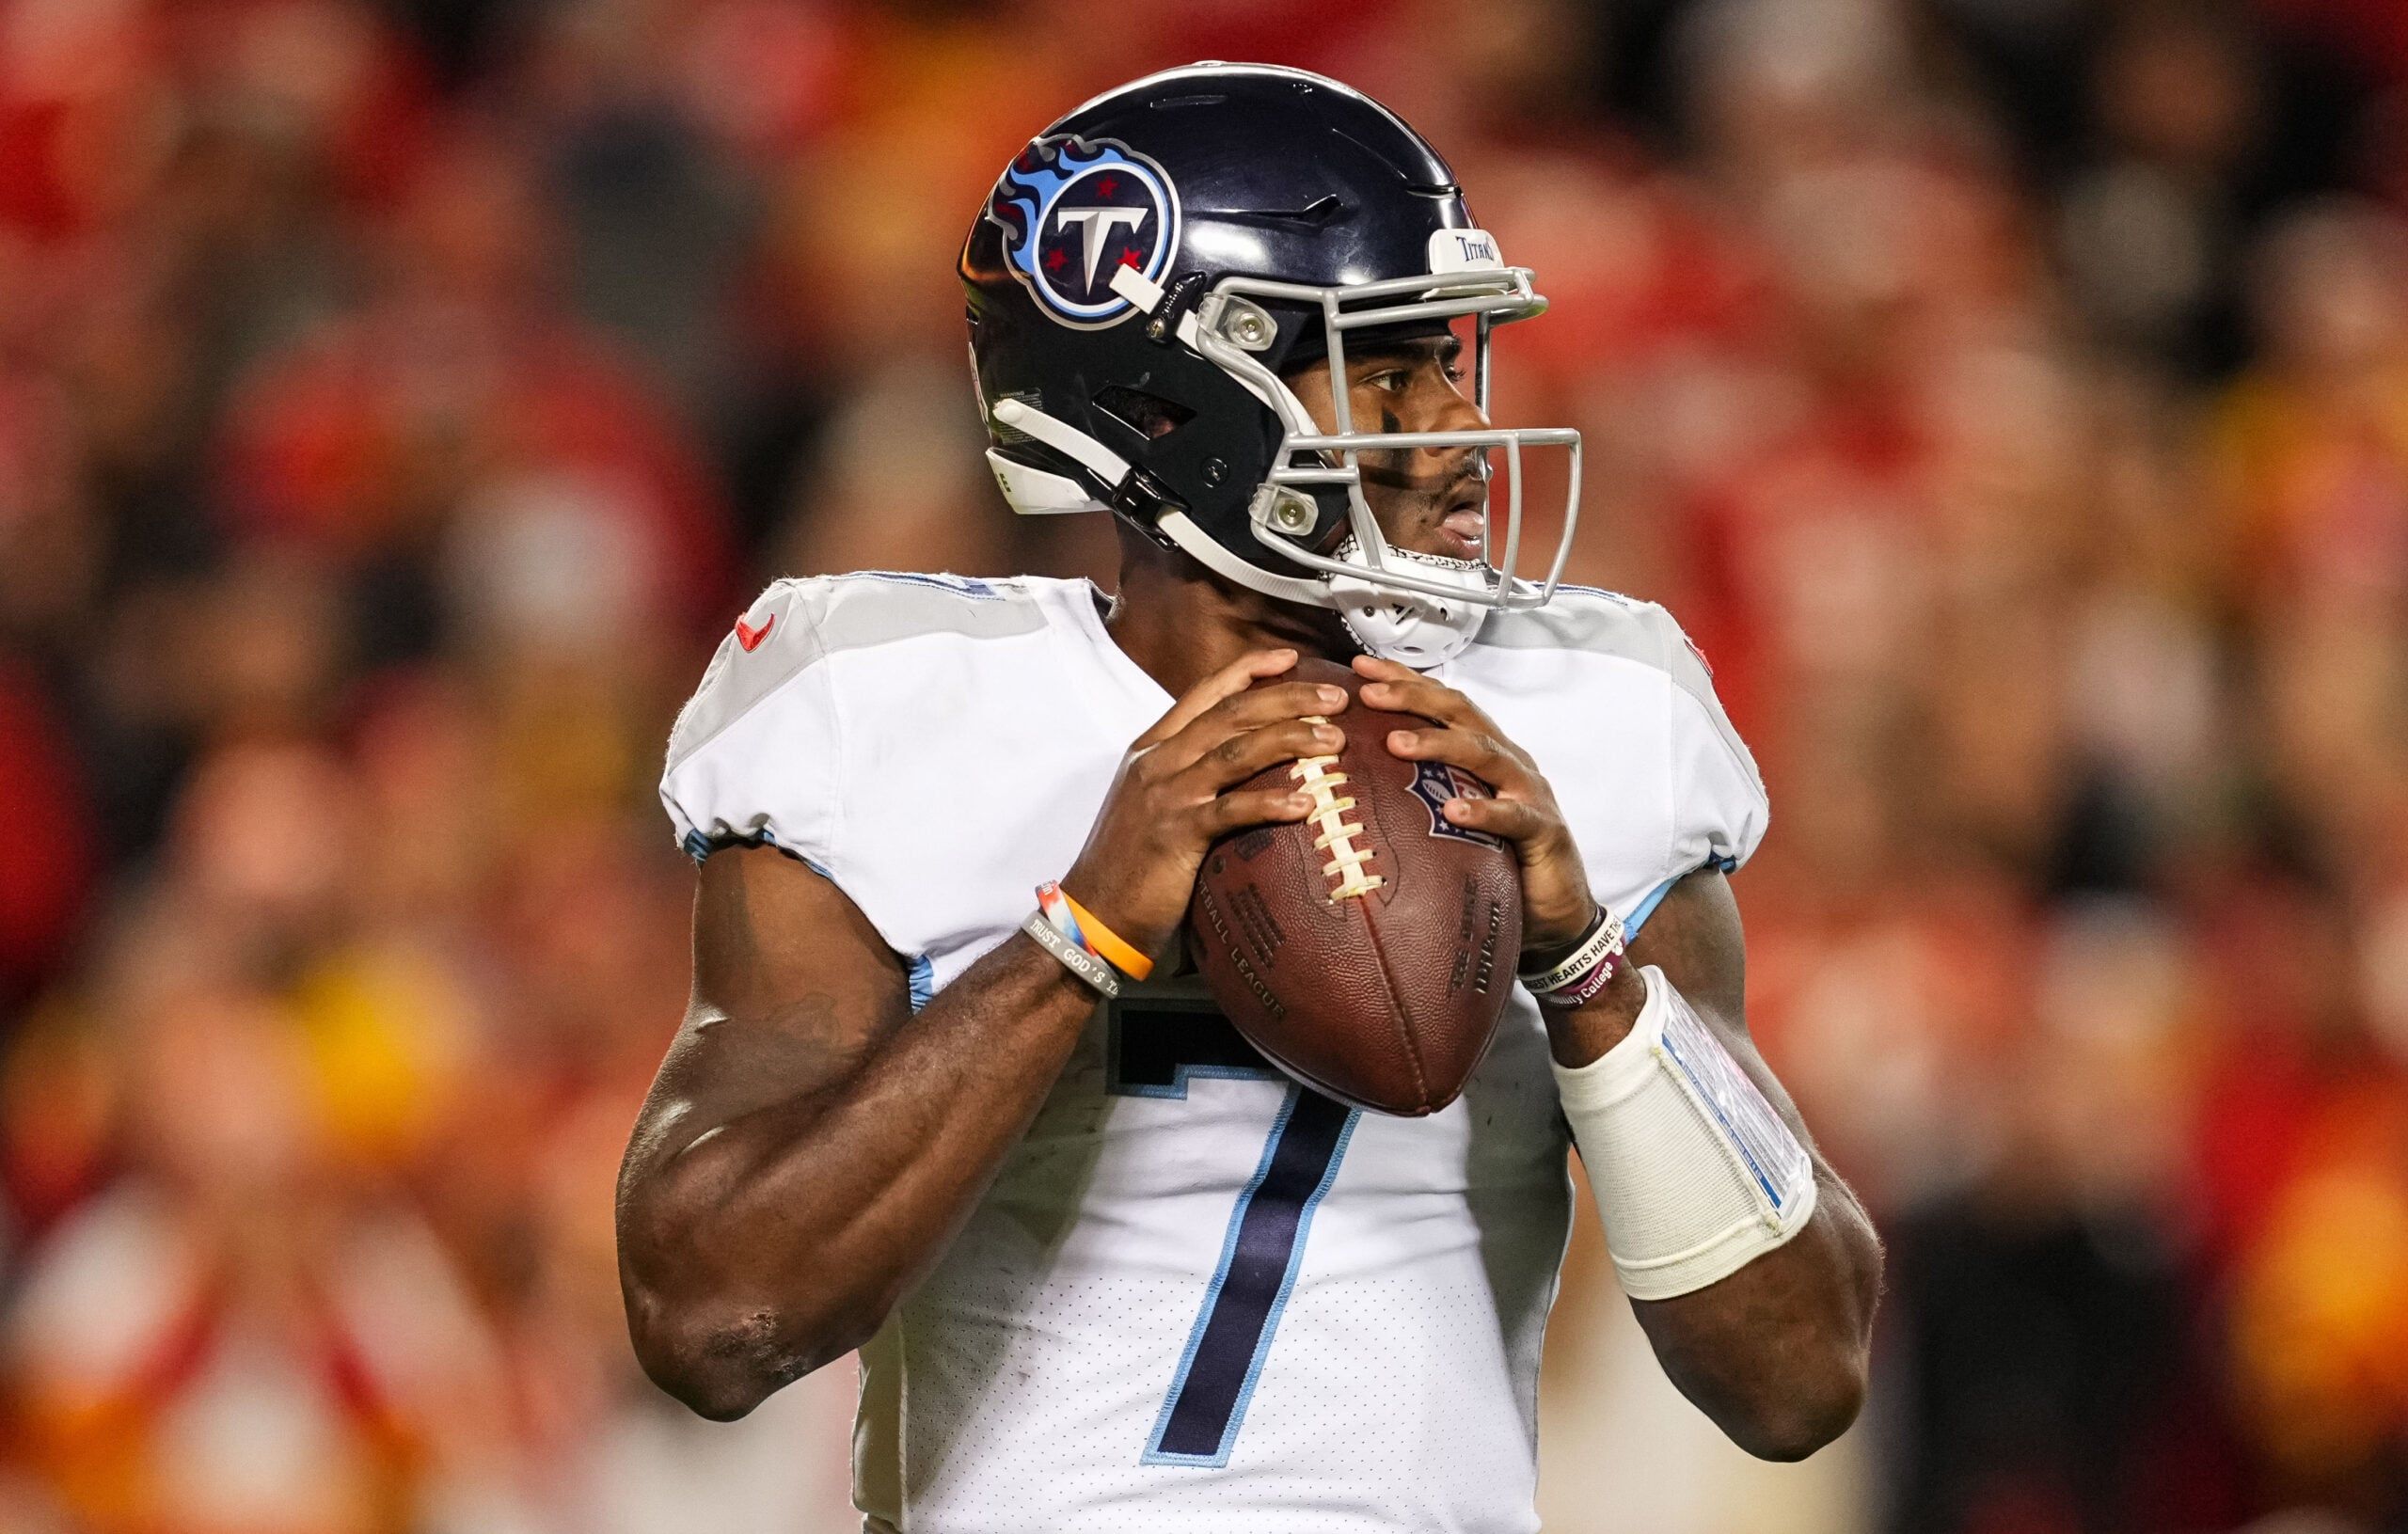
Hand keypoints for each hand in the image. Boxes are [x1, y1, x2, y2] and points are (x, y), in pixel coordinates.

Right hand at [1061, 649, 1343, 956]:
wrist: (1092, 917)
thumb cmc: (1129, 866)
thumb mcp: (1152, 805)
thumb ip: (1187, 777)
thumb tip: (1241, 767)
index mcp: (1152, 749)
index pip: (1205, 693)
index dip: (1249, 670)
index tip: (1290, 658)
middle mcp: (1158, 762)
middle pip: (1231, 713)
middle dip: (1287, 698)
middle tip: (1335, 699)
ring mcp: (1166, 796)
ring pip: (1236, 751)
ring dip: (1290, 739)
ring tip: (1333, 740)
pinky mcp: (1176, 835)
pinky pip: (1232, 810)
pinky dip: (1270, 803)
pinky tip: (1305, 804)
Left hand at [1353, 654, 1597, 954]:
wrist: (1555, 911)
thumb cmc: (1498, 860)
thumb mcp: (1452, 819)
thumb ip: (1420, 794)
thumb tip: (1354, 784)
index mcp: (1484, 752)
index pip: (1443, 704)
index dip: (1405, 680)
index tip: (1359, 666)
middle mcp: (1507, 761)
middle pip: (1460, 713)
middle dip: (1412, 696)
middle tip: (1367, 691)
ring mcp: (1528, 792)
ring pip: (1483, 753)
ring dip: (1437, 744)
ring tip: (1395, 742)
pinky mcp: (1544, 830)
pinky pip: (1512, 816)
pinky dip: (1483, 811)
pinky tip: (1454, 811)